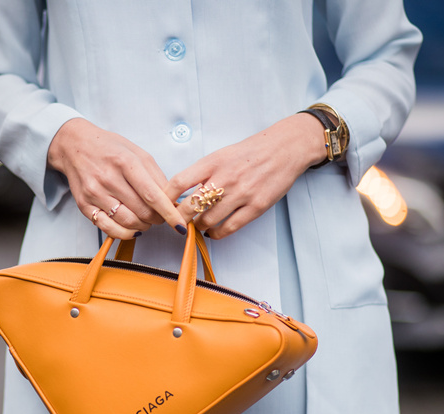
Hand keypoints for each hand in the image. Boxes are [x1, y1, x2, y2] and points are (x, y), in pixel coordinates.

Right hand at [47, 118, 187, 238]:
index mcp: (125, 162)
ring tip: (146, 219)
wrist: (74, 146)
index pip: (152, 195)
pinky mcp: (84, 205)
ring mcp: (95, 193)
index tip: (180, 224)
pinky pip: (109, 228)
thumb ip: (156, 176)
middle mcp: (108, 179)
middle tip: (160, 216)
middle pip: (142, 212)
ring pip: (128, 223)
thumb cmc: (109, 148)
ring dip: (144, 226)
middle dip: (158, 219)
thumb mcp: (137, 153)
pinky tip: (132, 228)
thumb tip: (172, 200)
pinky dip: (126, 233)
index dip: (169, 213)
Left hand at [165, 113, 328, 239]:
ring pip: (207, 220)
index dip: (164, 198)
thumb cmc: (250, 153)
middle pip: (190, 206)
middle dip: (179, 218)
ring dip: (198, 227)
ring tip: (197, 225)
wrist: (284, 149)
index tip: (160, 206)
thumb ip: (202, 173)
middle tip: (177, 222)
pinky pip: (228, 228)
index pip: (178, 183)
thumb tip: (180, 193)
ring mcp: (241, 194)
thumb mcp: (221, 155)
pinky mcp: (256, 207)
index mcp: (212, 162)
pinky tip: (213, 232)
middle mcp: (224, 178)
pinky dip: (216, 233)